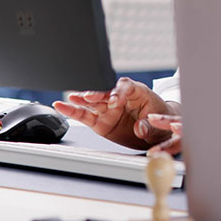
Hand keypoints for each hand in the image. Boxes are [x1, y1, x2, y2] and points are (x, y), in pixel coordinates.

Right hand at [53, 77, 178, 150]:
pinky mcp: (99, 120)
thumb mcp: (158, 125)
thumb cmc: (158, 121)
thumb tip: (139, 128)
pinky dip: (73, 111)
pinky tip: (61, 106)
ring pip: (92, 102)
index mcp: (137, 92)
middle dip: (97, 94)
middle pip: (106, 92)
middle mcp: (119, 98)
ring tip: (70, 98)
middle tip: (90, 96)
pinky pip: (85, 115)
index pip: (127, 87)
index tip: (116, 101)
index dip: (119, 93)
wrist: (155, 133)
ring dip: (82, 99)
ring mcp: (107, 109)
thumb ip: (148, 126)